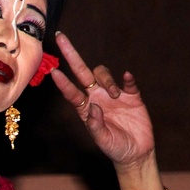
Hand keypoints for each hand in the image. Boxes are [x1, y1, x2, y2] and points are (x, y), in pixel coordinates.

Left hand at [50, 32, 155, 168]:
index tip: (53, 71)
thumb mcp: (102, 140)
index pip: (71, 92)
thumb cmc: (114, 147)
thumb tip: (93, 106)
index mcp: (85, 108)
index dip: (63, 83)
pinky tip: (127, 79)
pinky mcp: (132, 96)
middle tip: (60, 37)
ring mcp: (113, 95)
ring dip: (107, 81)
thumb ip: (96, 125)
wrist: (136, 152)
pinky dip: (127, 79)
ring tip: (115, 96)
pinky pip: (128, 83)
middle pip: (81, 71)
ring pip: (103, 75)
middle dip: (71, 55)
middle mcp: (96, 97)